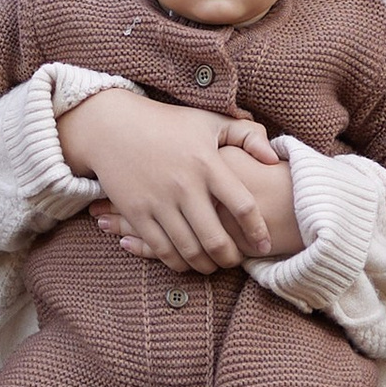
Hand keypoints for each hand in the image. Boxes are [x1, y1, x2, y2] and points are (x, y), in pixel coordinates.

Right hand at [59, 87, 288, 272]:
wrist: (112, 126)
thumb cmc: (166, 123)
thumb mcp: (209, 121)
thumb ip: (247, 135)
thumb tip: (274, 159)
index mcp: (207, 163)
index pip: (242, 206)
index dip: (258, 231)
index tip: (264, 244)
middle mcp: (184, 185)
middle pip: (216, 238)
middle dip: (230, 258)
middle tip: (236, 262)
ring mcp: (158, 201)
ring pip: (188, 250)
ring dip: (204, 266)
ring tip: (213, 266)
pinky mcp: (136, 212)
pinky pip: (160, 248)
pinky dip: (176, 263)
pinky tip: (185, 262)